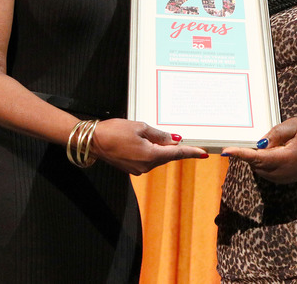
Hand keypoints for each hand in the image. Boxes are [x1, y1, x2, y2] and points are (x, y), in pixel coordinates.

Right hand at [90, 118, 207, 174]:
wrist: (92, 141)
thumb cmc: (114, 131)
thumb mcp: (140, 128)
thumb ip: (159, 135)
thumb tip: (174, 140)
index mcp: (150, 155)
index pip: (177, 153)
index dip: (191, 152)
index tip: (204, 153)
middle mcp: (146, 166)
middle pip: (167, 156)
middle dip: (173, 147)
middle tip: (179, 138)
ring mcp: (138, 169)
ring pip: (157, 158)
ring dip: (160, 149)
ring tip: (148, 135)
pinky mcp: (132, 169)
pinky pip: (148, 160)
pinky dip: (151, 152)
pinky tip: (144, 142)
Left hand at [221, 117, 296, 183]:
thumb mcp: (295, 125)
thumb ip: (275, 133)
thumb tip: (258, 144)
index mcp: (287, 159)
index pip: (258, 157)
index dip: (240, 154)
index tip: (226, 151)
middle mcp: (284, 173)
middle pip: (256, 163)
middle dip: (253, 152)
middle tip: (266, 138)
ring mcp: (284, 179)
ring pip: (260, 168)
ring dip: (260, 157)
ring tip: (279, 144)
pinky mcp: (284, 180)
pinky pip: (267, 171)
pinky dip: (265, 162)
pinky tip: (278, 151)